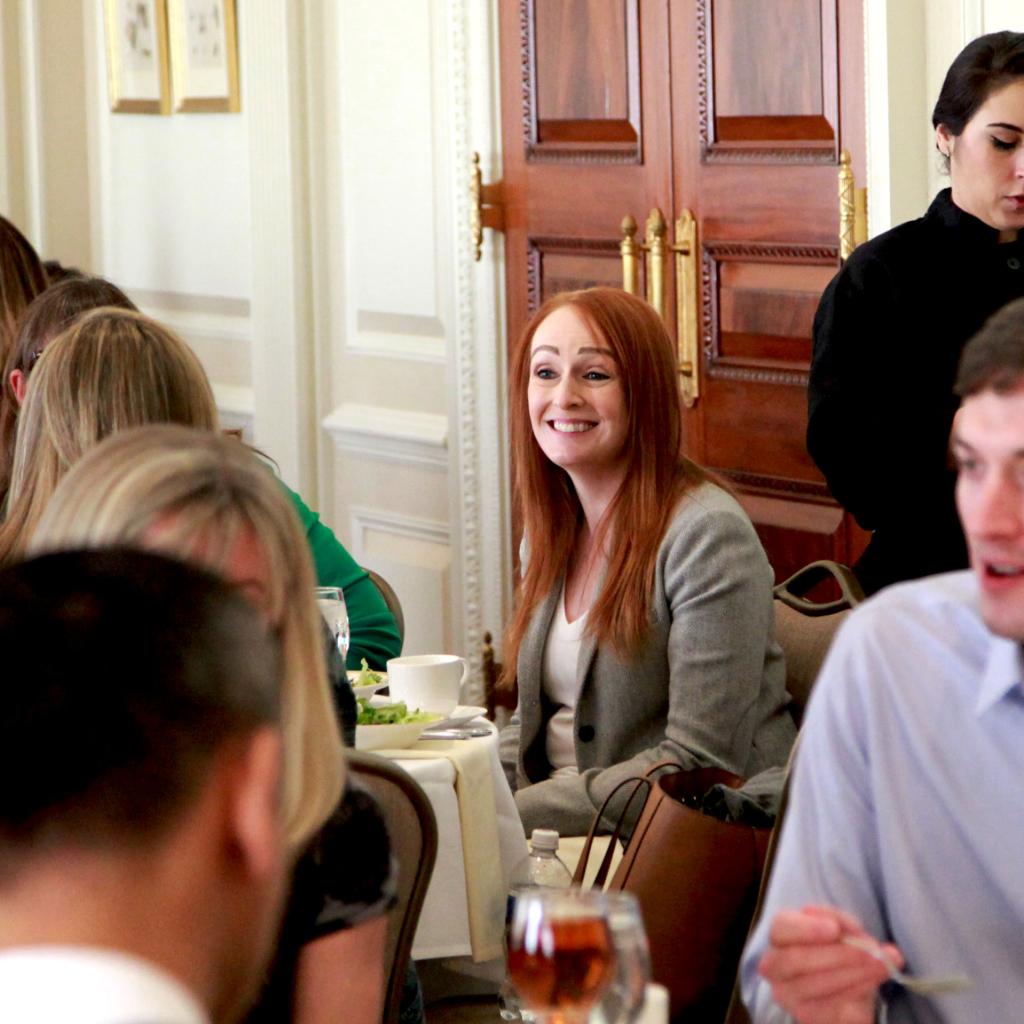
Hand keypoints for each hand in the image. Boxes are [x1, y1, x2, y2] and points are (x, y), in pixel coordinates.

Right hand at [757, 905, 902, 1023]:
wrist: (835, 982)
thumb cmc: (831, 947)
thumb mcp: (837, 928)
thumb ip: (845, 925)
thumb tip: (867, 939)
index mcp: (779, 936)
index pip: (782, 927)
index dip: (807, 928)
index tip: (834, 929)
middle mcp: (775, 966)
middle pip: (799, 958)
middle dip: (840, 954)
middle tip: (872, 951)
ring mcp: (789, 995)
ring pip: (817, 983)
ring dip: (854, 974)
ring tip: (881, 965)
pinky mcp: (806, 1016)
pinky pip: (831, 1005)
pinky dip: (856, 991)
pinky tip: (872, 981)